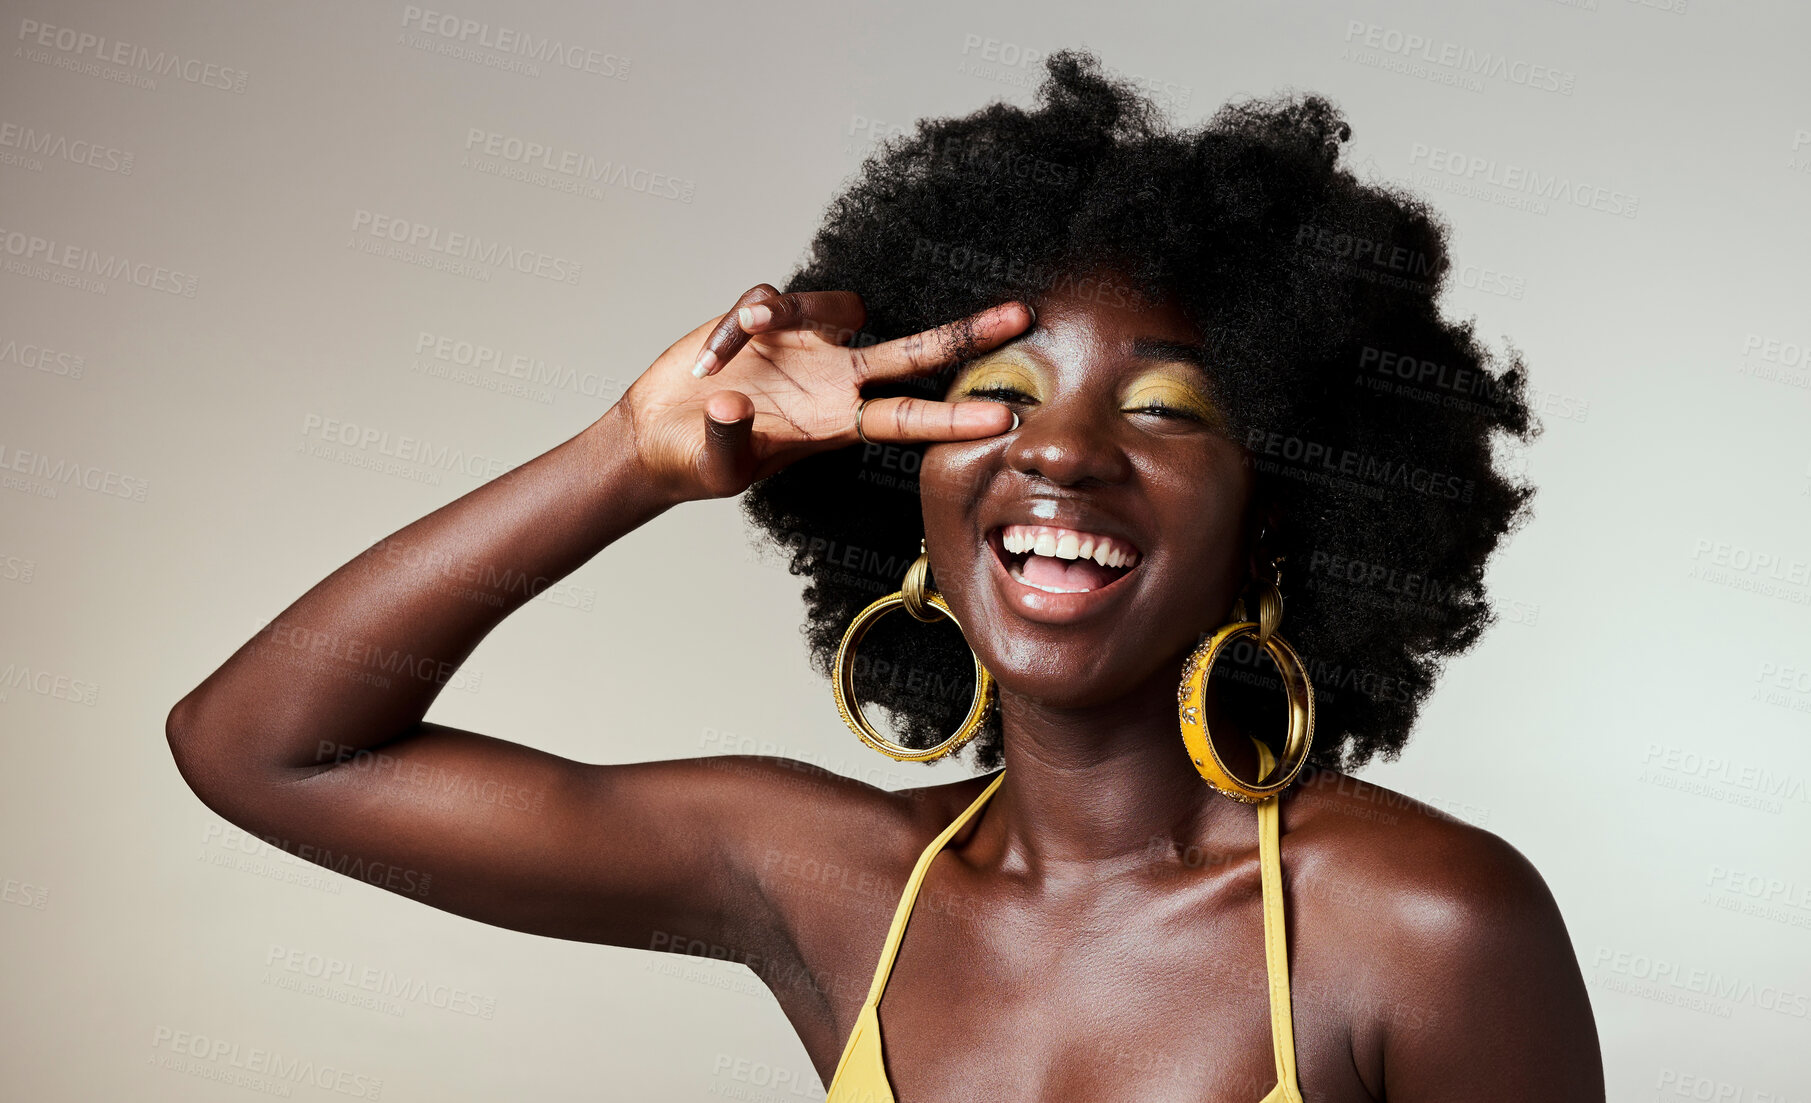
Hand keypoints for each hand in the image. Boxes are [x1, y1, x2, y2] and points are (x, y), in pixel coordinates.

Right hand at [614, 284, 1033, 501]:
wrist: (658, 433)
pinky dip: (741, 322)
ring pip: (837, 305)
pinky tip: (711, 352)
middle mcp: (833, 379)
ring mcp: (806, 345)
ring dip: (793, 310)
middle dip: (965, 335)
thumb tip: (735, 404)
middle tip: (1021, 317)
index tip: (1004, 417)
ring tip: (744, 333)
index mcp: (834, 425)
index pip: (907, 418)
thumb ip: (730, 440)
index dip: (954, 418)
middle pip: (914, 352)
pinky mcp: (767, 320)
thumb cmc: (697, 462)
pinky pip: (768, 302)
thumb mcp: (716, 466)